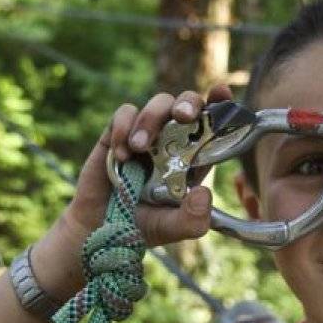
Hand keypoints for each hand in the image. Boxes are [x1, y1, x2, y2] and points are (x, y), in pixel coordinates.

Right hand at [65, 84, 233, 247]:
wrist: (100, 229)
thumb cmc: (143, 226)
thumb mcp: (173, 229)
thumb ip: (193, 220)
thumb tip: (204, 194)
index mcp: (193, 157)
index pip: (212, 124)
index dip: (220, 104)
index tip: (223, 92)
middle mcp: (173, 140)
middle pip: (188, 103)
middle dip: (188, 102)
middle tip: (183, 115)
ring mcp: (147, 134)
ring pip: (159, 103)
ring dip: (151, 119)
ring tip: (139, 148)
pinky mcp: (118, 133)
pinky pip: (125, 113)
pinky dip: (124, 127)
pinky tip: (121, 154)